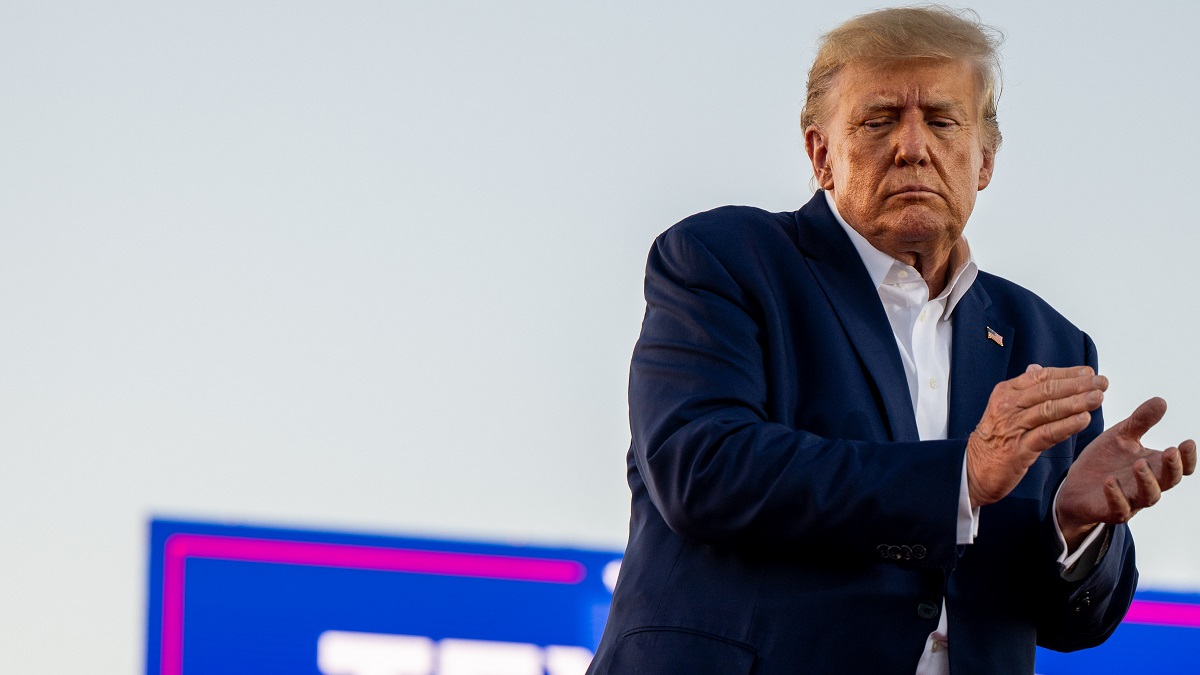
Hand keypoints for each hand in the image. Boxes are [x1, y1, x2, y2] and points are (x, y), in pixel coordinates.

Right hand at [967, 364, 1106, 507]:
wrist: (972, 469)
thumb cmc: (992, 439)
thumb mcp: (1002, 408)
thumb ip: (1022, 389)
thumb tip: (1036, 369)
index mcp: (1005, 393)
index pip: (1040, 377)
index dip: (1066, 373)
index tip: (1089, 372)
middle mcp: (1007, 407)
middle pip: (1047, 391)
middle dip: (1077, 385)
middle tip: (1101, 382)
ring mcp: (1012, 428)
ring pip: (1049, 410)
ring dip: (1077, 402)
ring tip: (1098, 397)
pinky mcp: (1019, 450)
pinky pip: (1047, 434)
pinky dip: (1066, 426)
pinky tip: (1083, 419)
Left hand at [1056, 397, 1196, 548]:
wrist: (1075, 485)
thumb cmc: (1103, 461)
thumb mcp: (1120, 436)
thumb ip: (1140, 421)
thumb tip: (1161, 401)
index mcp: (1152, 466)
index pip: (1179, 466)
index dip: (1187, 457)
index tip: (1187, 442)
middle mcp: (1146, 484)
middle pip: (1168, 480)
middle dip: (1172, 467)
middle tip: (1169, 451)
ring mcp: (1131, 499)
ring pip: (1148, 496)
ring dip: (1146, 480)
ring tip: (1139, 464)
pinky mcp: (1111, 510)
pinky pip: (1119, 508)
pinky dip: (1116, 496)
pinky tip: (1110, 481)